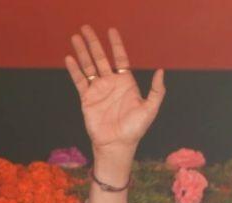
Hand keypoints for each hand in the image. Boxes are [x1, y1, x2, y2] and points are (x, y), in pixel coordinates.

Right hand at [66, 26, 164, 162]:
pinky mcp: (87, 98)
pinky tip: (70, 58)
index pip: (120, 58)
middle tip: (86, 28)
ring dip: (82, 52)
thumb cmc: (135, 129)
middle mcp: (111, 83)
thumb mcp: (150, 109)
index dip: (116, 44)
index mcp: (126, 82)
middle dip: (94, 43)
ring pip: (88, 66)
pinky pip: (80, 81)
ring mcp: (98, 90)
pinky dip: (74, 70)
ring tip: (75, 37)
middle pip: (100, 57)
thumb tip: (161, 71)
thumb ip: (157, 91)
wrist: (117, 144)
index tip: (111, 31)